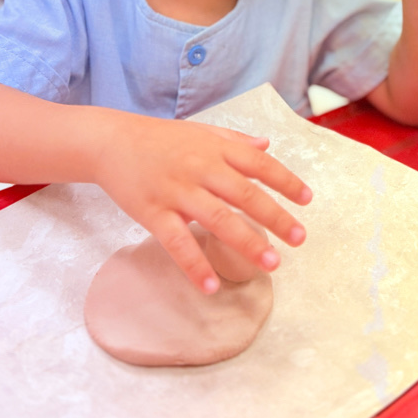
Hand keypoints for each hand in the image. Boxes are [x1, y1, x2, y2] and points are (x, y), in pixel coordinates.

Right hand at [94, 114, 309, 293]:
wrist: (110, 141)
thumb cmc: (159, 139)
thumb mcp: (199, 131)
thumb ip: (234, 140)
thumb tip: (267, 145)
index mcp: (215, 148)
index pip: (258, 164)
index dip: (285, 181)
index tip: (307, 200)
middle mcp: (200, 168)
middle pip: (244, 194)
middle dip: (275, 217)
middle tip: (299, 239)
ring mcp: (176, 191)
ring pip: (217, 219)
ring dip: (246, 242)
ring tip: (271, 264)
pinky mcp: (152, 212)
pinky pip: (177, 242)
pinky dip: (194, 265)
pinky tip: (211, 286)